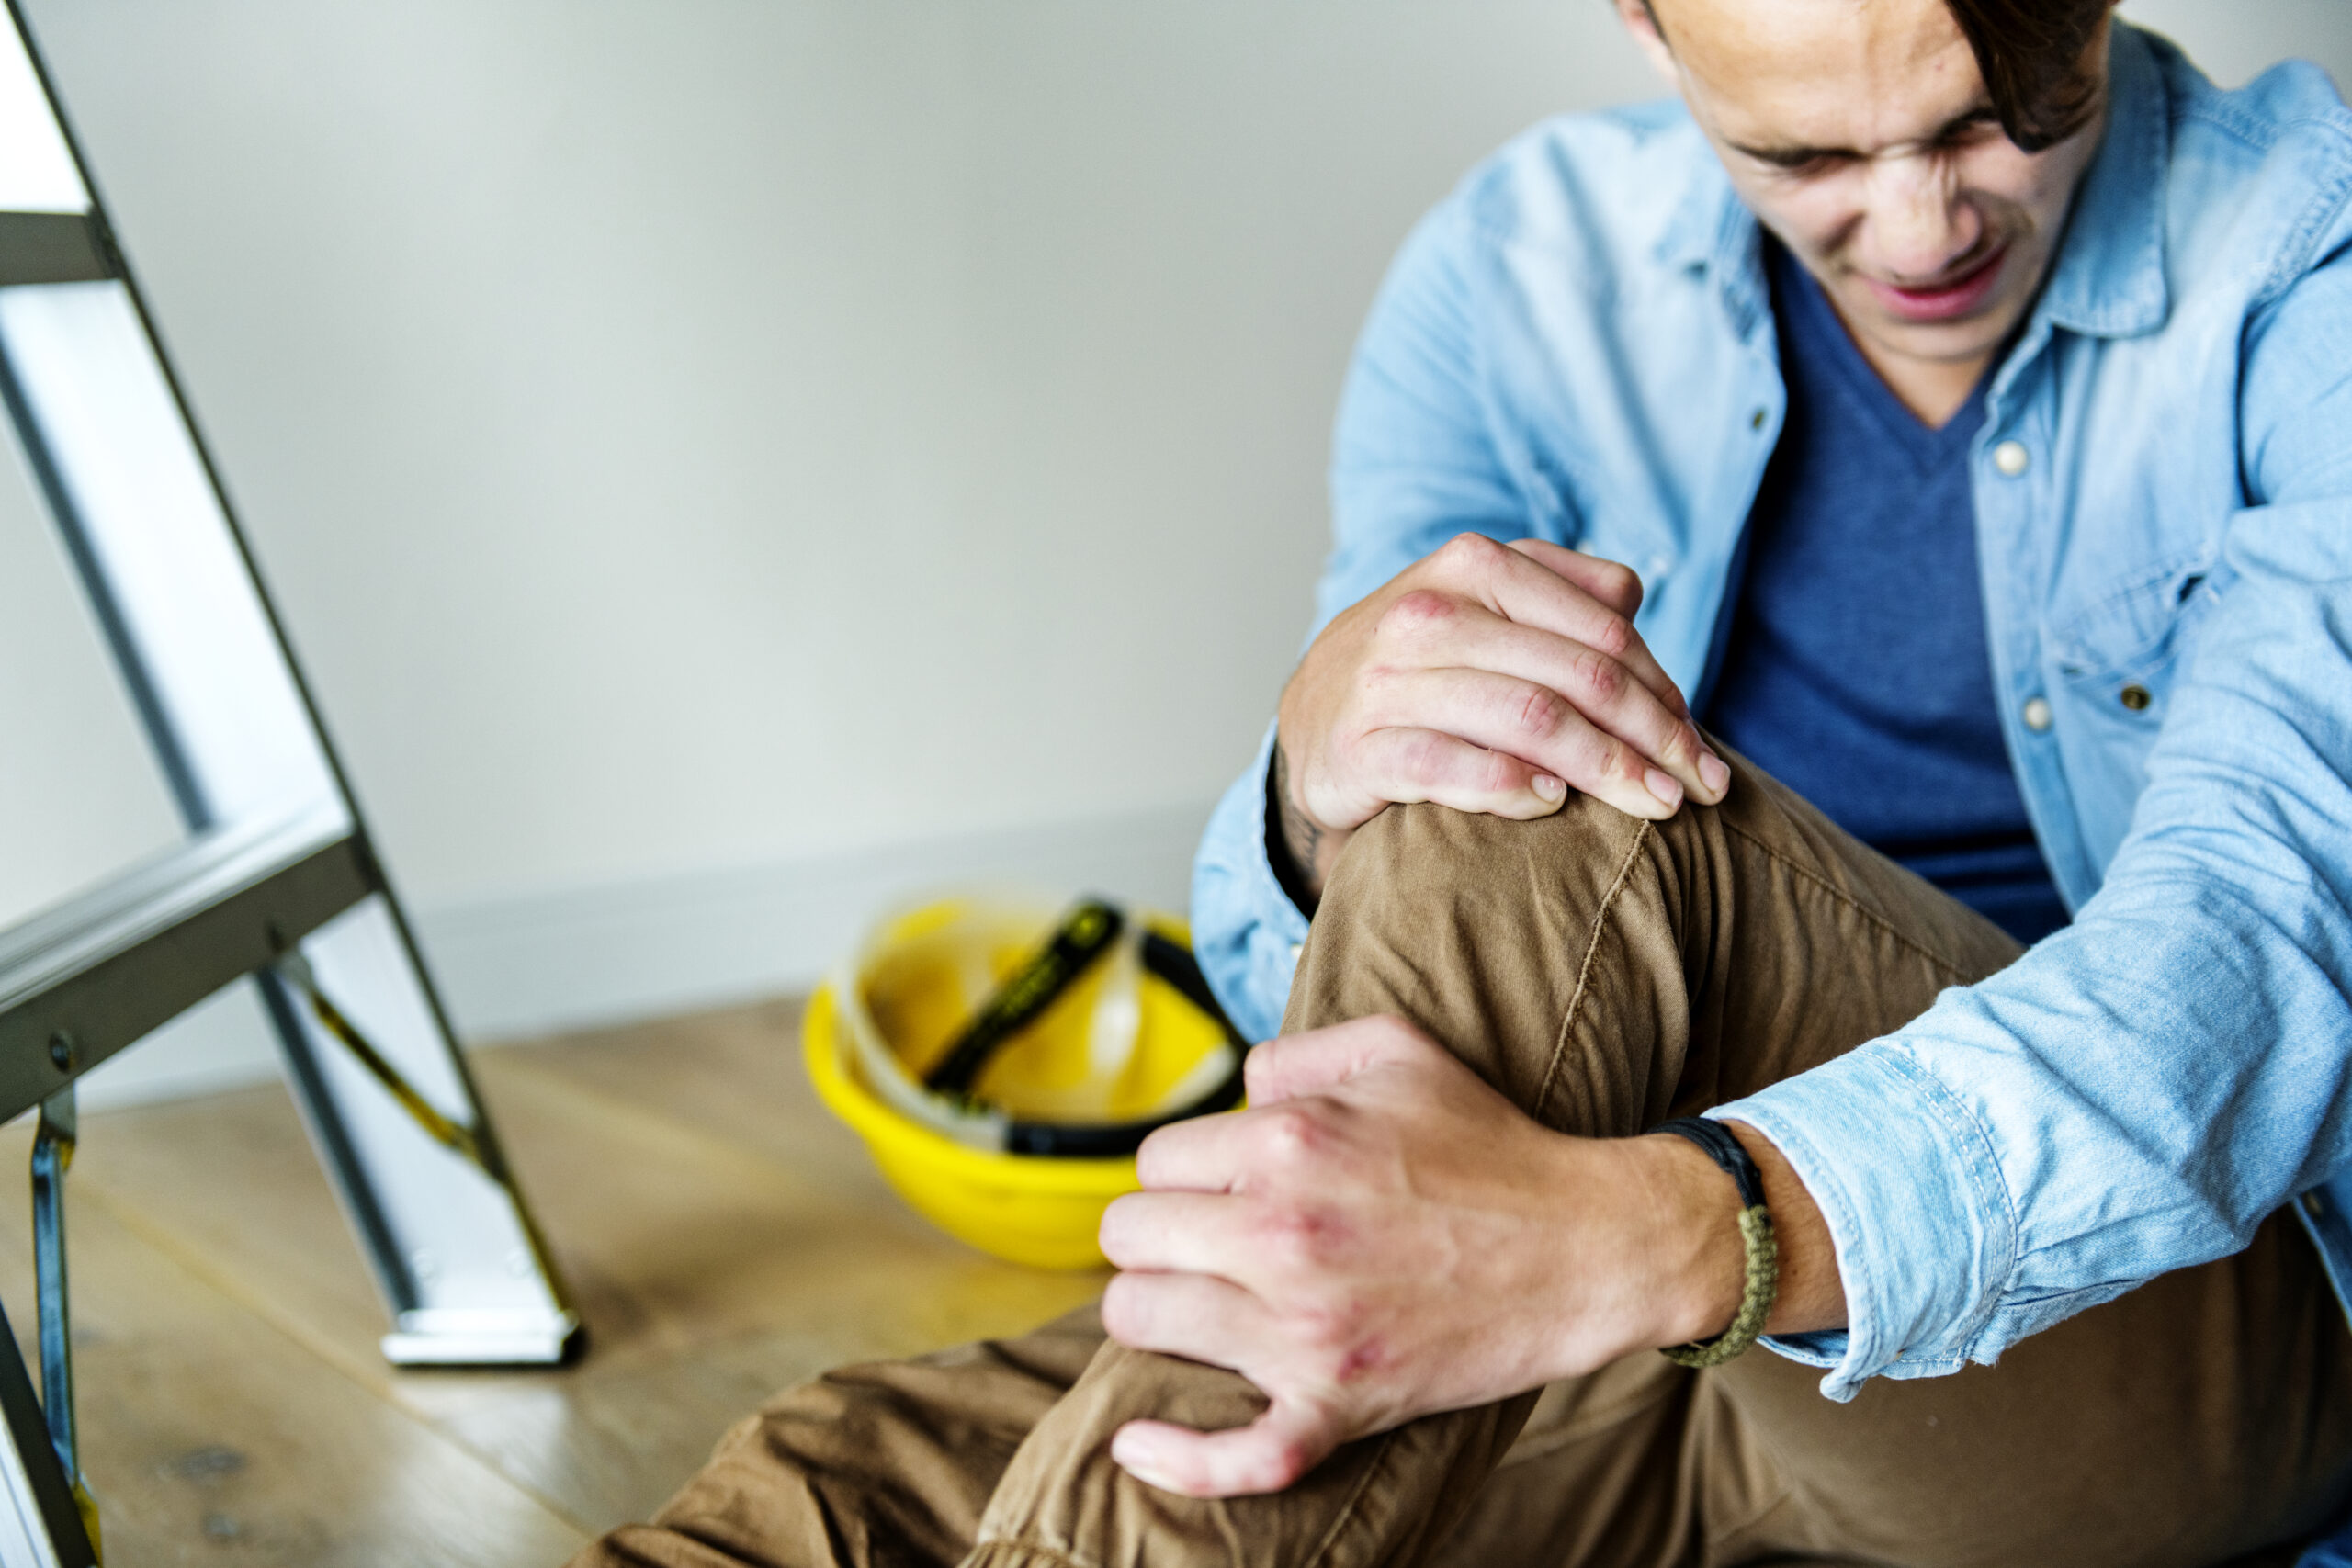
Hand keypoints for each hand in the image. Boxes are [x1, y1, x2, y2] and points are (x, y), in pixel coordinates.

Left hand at [1095, 1017, 1756, 1498]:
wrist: (1587, 1248)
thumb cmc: (1491, 1142)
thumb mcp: (1396, 1049)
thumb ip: (1293, 1053)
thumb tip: (1231, 1098)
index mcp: (1287, 1142)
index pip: (1155, 1160)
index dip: (1185, 1172)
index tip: (1223, 1187)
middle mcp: (1281, 1232)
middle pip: (1128, 1237)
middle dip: (1160, 1234)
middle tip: (1206, 1243)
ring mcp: (1307, 1329)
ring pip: (1140, 1321)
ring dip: (1159, 1311)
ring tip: (1200, 1304)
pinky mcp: (1339, 1404)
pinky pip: (1236, 1456)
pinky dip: (1180, 1459)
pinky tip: (1138, 1446)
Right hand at [1273, 534, 1728, 897]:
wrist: (1312, 714)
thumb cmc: (1426, 666)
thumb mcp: (1485, 608)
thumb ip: (1561, 594)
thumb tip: (1634, 601)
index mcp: (1475, 565)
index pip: (1604, 632)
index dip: (1665, 695)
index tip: (1700, 753)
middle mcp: (1429, 613)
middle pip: (1579, 676)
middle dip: (1653, 739)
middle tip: (1698, 790)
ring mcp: (1389, 681)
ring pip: (1529, 720)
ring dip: (1607, 770)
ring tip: (1654, 807)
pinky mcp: (1358, 748)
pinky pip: (1450, 767)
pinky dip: (1511, 788)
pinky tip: (1553, 805)